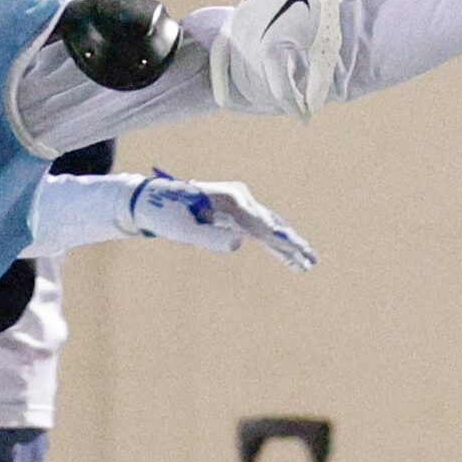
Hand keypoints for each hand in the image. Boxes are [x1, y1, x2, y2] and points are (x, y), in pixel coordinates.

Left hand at [126, 176, 316, 270]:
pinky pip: (262, 232)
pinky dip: (276, 246)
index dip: (279, 238)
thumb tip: (239, 244)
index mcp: (231, 198)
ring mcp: (240, 206)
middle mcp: (240, 198)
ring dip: (289, 247)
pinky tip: (288, 259)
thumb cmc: (163, 213)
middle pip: (273, 223)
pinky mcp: (236, 216)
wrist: (149, 200)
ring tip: (308, 263)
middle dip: (293, 244)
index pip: (260, 221)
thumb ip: (209, 237)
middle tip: (311, 260)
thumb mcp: (182, 228)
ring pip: (272, 228)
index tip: (296, 249)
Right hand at [211, 0, 344, 117]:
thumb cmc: (323, 7)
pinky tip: (238, 88)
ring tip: (277, 98)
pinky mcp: (237, 16)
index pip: (278, 90)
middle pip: (257, 83)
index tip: (304, 119)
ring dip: (257, 87)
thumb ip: (318, 80)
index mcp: (271, 45)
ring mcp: (240, 24)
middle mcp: (249, 36)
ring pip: (242, 69)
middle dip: (275, 99)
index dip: (292, 107)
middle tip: (294, 108)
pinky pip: (232, 49)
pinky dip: (237, 69)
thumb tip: (311, 108)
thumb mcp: (327, 46)